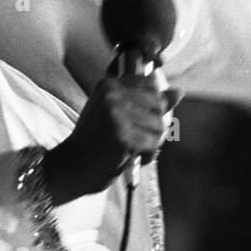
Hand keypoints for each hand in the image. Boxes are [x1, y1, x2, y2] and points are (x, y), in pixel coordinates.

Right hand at [41, 62, 171, 203]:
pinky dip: (147, 155)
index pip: (151, 84)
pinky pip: (153, 144)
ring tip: (130, 148)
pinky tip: (130, 157)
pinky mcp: (123, 137)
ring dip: (150, 142)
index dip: (149, 105)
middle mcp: (113, 94)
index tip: (134, 118)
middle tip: (132, 137)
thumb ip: (146, 101)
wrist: (72, 166)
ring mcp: (117, 115)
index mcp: (109, 84)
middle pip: (159, 106)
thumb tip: (178, 92)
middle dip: (152, 126)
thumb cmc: (94, 140)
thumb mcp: (116, 112)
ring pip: (159, 127)